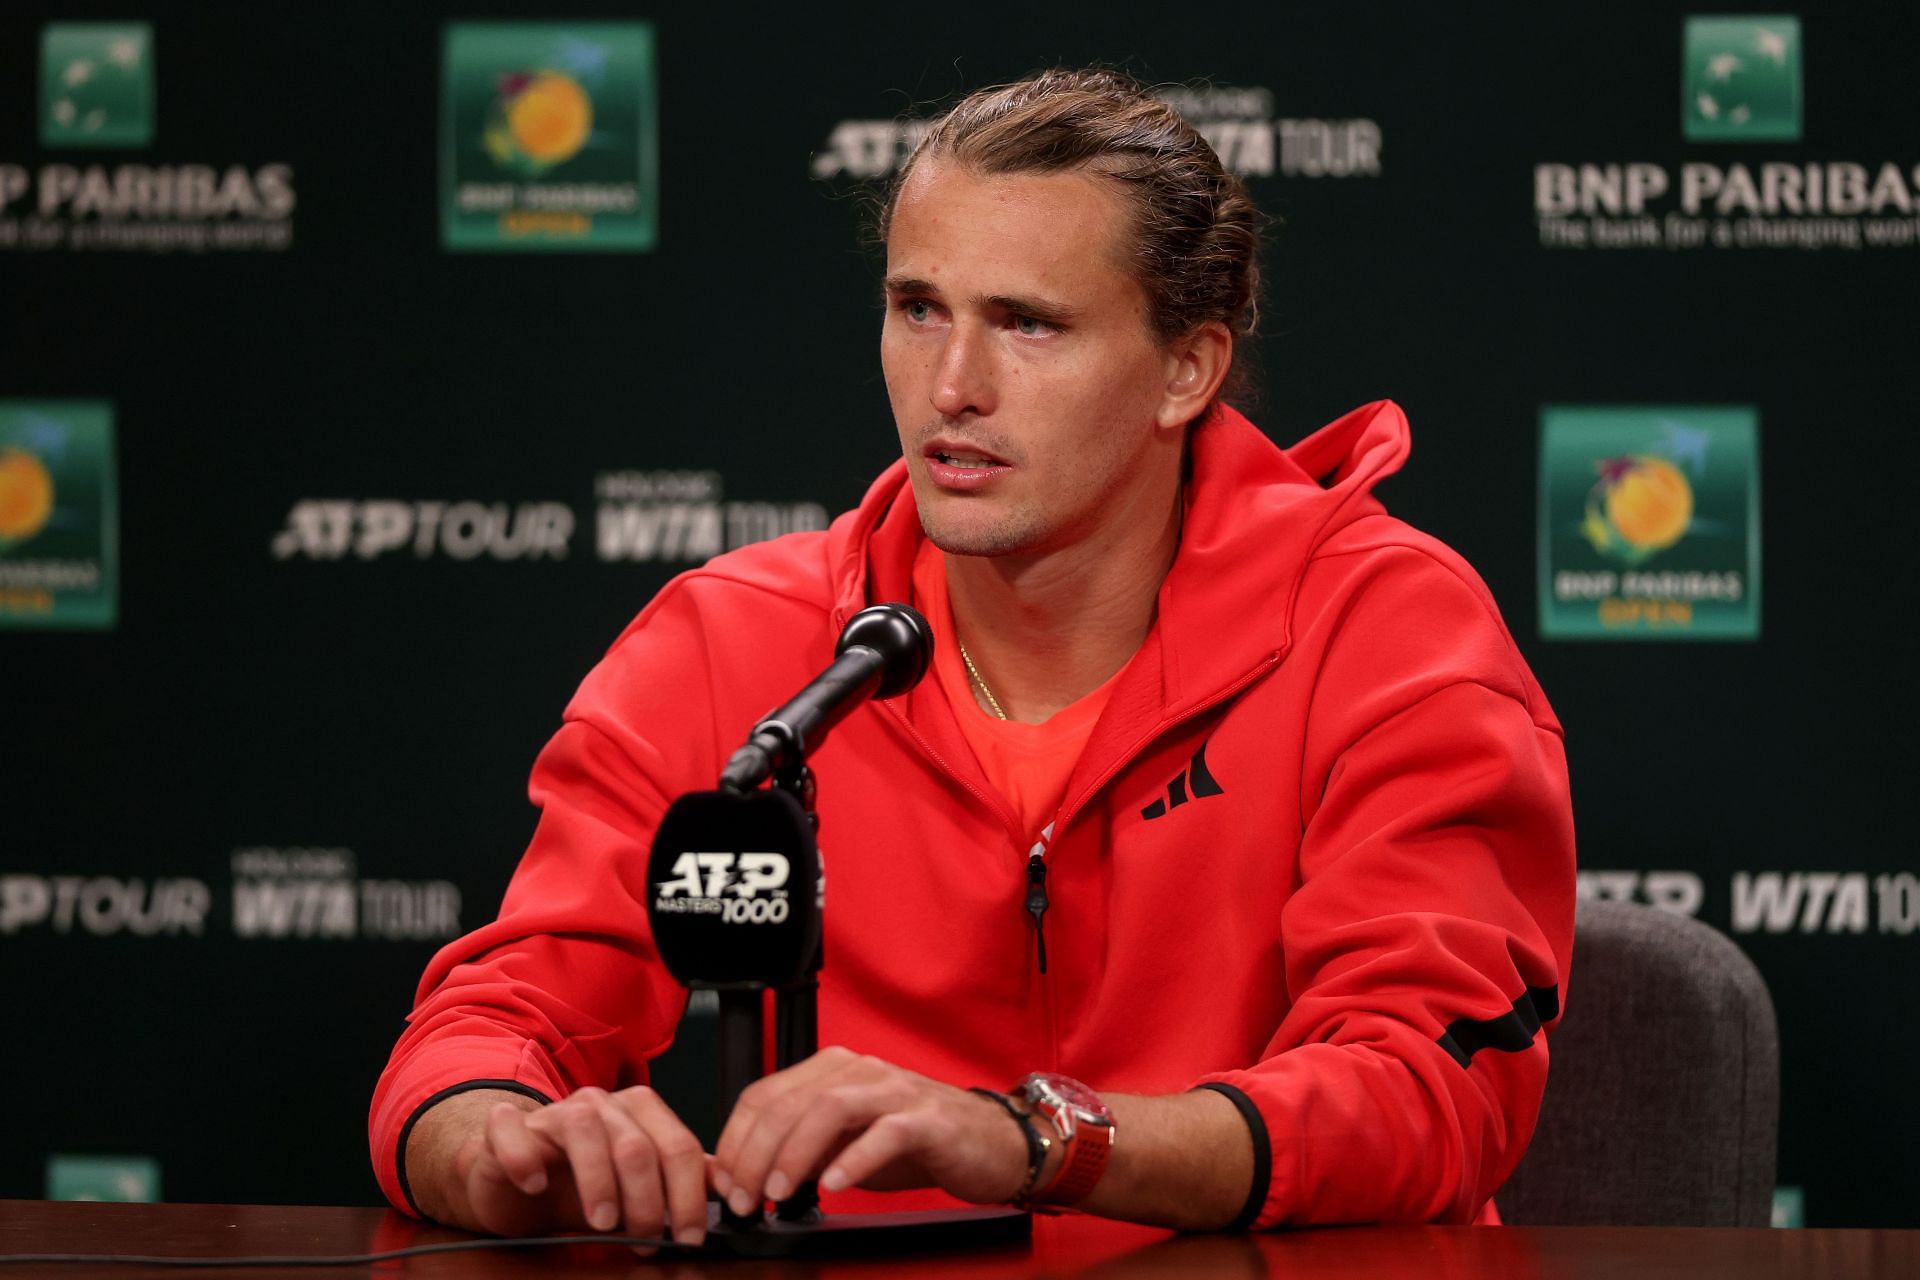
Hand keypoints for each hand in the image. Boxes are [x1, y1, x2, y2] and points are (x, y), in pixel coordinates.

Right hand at [422, 1086, 708, 1250]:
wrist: (509, 1179)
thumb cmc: (574, 1184)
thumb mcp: (635, 1188)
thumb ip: (680, 1180)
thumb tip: (727, 1185)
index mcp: (638, 1112)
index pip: (679, 1147)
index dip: (688, 1196)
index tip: (688, 1237)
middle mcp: (600, 1104)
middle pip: (637, 1145)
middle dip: (647, 1201)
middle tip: (644, 1241)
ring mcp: (552, 1111)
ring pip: (584, 1129)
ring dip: (597, 1181)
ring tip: (602, 1222)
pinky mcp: (506, 1127)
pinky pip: (512, 1128)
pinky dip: (525, 1158)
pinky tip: (535, 1185)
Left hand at [709, 1046, 1033, 1214]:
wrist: (990, 1143)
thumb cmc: (917, 1142)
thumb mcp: (847, 1143)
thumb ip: (803, 1148)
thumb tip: (746, 1175)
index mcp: (833, 1069)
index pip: (764, 1094)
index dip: (735, 1140)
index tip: (724, 1182)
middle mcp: (860, 1070)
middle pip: (788, 1102)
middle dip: (754, 1154)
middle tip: (743, 1198)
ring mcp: (895, 1090)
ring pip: (829, 1108)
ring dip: (794, 1153)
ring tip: (777, 1191)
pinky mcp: (927, 1119)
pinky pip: (884, 1133)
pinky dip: (854, 1159)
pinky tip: (836, 1185)